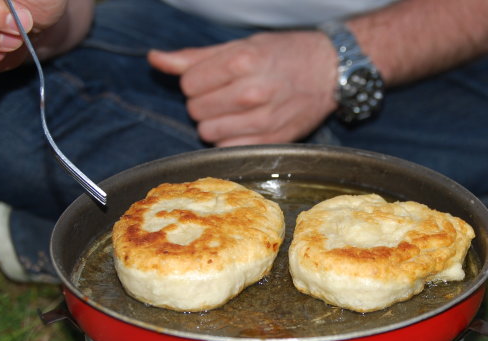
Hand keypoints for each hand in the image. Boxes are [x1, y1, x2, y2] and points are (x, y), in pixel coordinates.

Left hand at [148, 30, 337, 146]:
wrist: (331, 71)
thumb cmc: (286, 54)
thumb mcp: (242, 46)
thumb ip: (196, 57)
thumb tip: (156, 59)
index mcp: (242, 61)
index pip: (189, 84)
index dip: (196, 82)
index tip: (212, 80)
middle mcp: (251, 92)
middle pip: (195, 110)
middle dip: (204, 103)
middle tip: (225, 95)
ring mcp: (262, 121)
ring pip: (207, 133)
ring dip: (214, 123)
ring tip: (235, 111)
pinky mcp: (271, 141)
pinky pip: (227, 148)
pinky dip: (229, 140)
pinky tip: (243, 127)